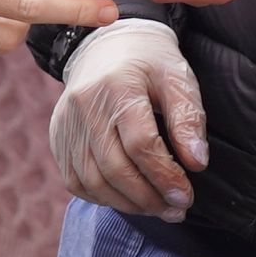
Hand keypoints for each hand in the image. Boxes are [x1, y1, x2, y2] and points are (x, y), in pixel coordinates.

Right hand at [49, 20, 206, 220]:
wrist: (108, 46)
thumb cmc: (151, 63)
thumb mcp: (177, 78)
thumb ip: (188, 118)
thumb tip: (197, 162)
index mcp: (118, 85)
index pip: (140, 144)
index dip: (165, 176)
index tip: (185, 195)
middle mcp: (84, 105)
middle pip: (114, 167)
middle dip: (148, 197)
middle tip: (176, 210)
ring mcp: (66, 123)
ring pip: (92, 180)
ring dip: (127, 204)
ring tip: (157, 209)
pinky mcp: (58, 137)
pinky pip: (75, 181)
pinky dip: (102, 198)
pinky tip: (128, 199)